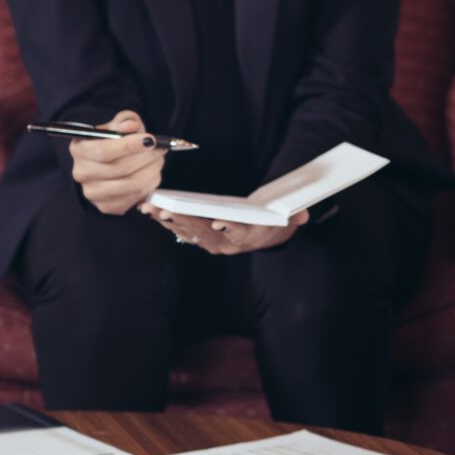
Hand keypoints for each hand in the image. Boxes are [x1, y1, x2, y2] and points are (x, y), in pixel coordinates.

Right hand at [71, 110, 166, 214]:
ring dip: (152, 171)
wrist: (111, 162)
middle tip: (161, 149)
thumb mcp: (118, 125)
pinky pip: (136, 196)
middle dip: (147, 157)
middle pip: (120, 168)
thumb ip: (125, 121)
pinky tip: (152, 173)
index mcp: (79, 149)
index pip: (103, 150)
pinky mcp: (107, 206)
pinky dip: (150, 184)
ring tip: (159, 160)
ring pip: (131, 184)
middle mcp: (81, 173)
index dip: (129, 146)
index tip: (151, 140)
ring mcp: (93, 193)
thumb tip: (131, 126)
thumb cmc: (115, 141)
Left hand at [137, 204, 307, 254]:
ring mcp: (212, 244)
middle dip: (185, 221)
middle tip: (166, 211)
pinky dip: (166, 221)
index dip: (229, 229)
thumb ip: (296, 217)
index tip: (218, 223)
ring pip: (188, 232)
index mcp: (248, 237)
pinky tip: (151, 210)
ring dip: (169, 221)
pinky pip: (181, 231)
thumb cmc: (274, 223)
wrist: (266, 236)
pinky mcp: (201, 239)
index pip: (238, 234)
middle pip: (205, 232)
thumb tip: (303, 215)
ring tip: (151, 209)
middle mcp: (227, 245)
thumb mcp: (289, 220)